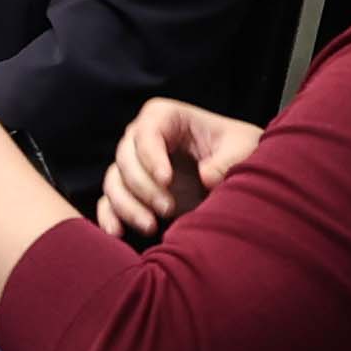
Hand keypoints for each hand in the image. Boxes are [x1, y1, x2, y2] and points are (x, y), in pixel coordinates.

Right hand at [100, 97, 264, 240]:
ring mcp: (135, 165)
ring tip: (152, 226)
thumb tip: (204, 176)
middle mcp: (143, 138)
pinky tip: (118, 233)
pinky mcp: (131, 191)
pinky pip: (108, 202)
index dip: (151, 156)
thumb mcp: (243, 149)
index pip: (146, 132)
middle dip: (143, 186)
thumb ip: (226, 161)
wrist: (238, 172)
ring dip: (127, 206)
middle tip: (168, 208)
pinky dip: (109, 217)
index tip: (167, 180)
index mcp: (167, 117)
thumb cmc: (238, 151)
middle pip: (125, 159)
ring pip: (114, 182)